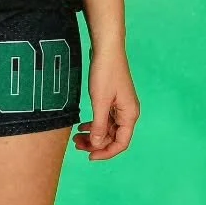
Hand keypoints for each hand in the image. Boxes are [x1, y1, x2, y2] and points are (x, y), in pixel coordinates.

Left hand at [72, 45, 138, 160]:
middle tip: (77, 145)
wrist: (106, 48)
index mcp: (130, 115)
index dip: (106, 153)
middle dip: (96, 143)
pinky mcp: (112, 99)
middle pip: (113, 137)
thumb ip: (99, 125)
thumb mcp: (100, 101)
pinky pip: (105, 118)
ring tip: (76, 138)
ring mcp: (120, 106)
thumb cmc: (106, 72)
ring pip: (107, 128)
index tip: (90, 156)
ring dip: (94, 134)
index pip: (121, 143)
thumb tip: (97, 144)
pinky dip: (94, 123)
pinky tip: (83, 125)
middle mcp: (127, 113)